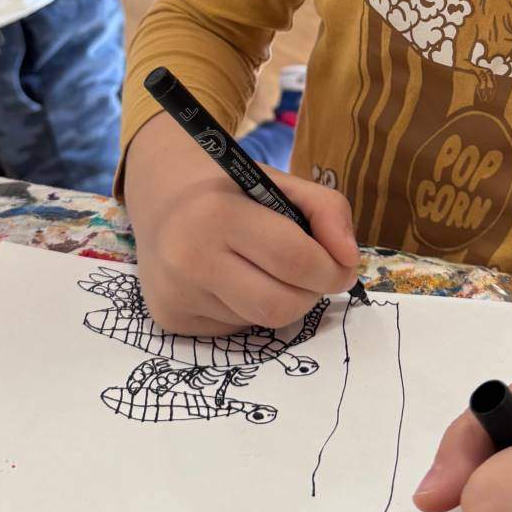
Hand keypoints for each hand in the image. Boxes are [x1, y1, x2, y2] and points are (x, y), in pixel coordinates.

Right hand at [124, 112, 360, 334]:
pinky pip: (234, 329)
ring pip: (261, 321)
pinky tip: (233, 282)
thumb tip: (349, 259)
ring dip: (281, 301)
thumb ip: (327, 209)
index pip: (295, 261)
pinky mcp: (170, 320)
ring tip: (266, 270)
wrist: (161, 200)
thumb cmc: (231, 191)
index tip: (341, 265)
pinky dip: (248, 310)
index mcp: (217, 214)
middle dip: (311, 293)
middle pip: (281, 305)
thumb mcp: (279, 183)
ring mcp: (175, 294)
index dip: (331, 269)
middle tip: (314, 275)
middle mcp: (188, 258)